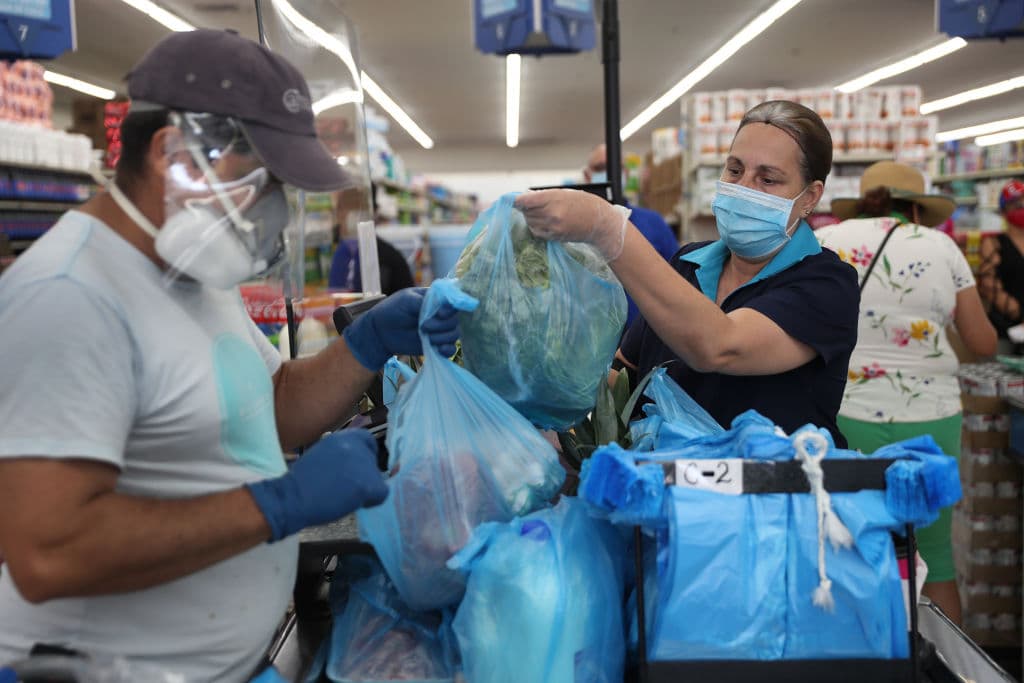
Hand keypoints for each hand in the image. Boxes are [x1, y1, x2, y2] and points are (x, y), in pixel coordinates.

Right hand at [246, 430, 386, 541]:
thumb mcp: (321, 456)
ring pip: (377, 479)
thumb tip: (352, 465)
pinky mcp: (367, 483)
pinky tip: (353, 503)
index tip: (357, 469)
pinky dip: (370, 502)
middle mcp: (355, 445)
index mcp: (341, 437)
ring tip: (343, 495)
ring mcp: (362, 463)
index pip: (368, 440)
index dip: (365, 456)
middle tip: (344, 487)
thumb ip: (340, 455)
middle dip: (362, 475)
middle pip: (373, 461)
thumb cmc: (300, 483)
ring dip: (364, 489)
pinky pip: (381, 494)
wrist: (291, 498)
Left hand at [343, 287, 460, 370]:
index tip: (440, 313)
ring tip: (425, 336)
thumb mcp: (407, 300)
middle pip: (455, 320)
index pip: (453, 302)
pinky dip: (447, 350)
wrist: (380, 332)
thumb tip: (442, 308)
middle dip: (442, 325)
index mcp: (435, 300)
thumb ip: (425, 302)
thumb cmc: (392, 310)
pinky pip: (451, 349)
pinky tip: (438, 349)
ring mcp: (439, 330)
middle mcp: (440, 315)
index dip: (451, 308)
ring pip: (454, 334)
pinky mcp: (436, 345)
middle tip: (423, 326)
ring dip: (442, 337)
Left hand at [514, 189, 630, 260]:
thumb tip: (526, 198)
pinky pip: (537, 232)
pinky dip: (536, 226)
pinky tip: (543, 222)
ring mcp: (553, 227)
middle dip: (525, 208)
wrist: (600, 223)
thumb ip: (545, 196)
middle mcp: (552, 213)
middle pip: (526, 212)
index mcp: (554, 198)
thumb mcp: (565, 193)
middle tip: (529, 204)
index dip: (517, 200)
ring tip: (540, 212)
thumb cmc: (585, 204)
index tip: (513, 200)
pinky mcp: (554, 236)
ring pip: (530, 222)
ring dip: (530, 217)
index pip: (525, 201)